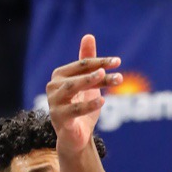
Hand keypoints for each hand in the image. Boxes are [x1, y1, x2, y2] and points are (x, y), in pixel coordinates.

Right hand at [46, 35, 122, 152]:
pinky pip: (74, 110)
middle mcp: (54, 87)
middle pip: (78, 76)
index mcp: (60, 75)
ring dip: (90, 82)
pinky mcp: (59, 118)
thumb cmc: (81, 106)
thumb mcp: (88, 83)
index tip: (118, 62)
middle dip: (98, 72)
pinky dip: (88, 104)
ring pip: (72, 89)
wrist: (77, 136)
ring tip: (106, 77)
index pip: (82, 65)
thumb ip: (88, 61)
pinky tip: (102, 100)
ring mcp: (54, 103)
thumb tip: (88, 35)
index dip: (100, 62)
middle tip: (117, 71)